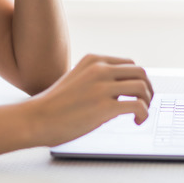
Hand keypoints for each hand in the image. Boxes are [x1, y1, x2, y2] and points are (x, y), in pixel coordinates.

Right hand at [23, 54, 153, 146]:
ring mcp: (103, 87)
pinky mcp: (105, 106)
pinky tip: (136, 122)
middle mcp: (100, 69)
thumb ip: (97, 80)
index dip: (137, 79)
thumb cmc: (53, 105)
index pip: (129, 64)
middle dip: (147, 89)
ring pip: (142, 87)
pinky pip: (138, 106)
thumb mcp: (77, 80)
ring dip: (147, 102)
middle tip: (145, 103)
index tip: (137, 93)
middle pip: (140, 72)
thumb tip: (120, 93)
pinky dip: (144, 114)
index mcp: (93, 60)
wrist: (35, 118)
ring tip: (140, 114)